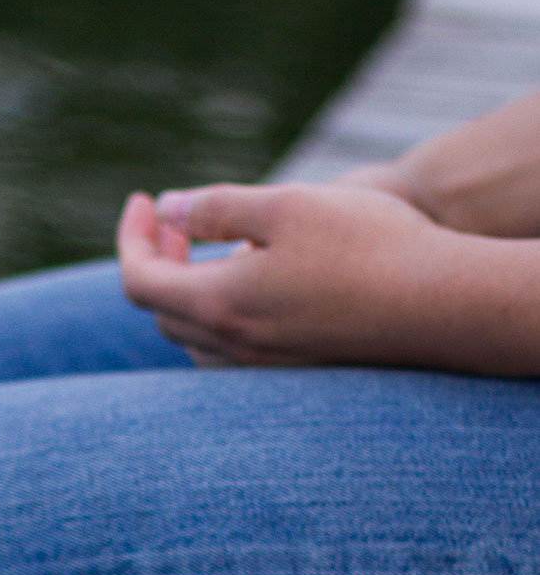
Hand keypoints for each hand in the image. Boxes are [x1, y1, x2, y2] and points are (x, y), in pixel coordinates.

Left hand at [116, 181, 473, 368]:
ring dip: (187, 291)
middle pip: (163, 310)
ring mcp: (264, 368)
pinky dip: (220, 316)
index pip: (138, 281)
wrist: (443, 304)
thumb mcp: (286, 205)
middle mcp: (234, 348)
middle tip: (178, 219)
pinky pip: (231, 353)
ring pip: (195, 337)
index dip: (131, 237)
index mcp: (220, 305)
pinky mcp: (294, 374)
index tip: (143, 200)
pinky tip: (254, 283)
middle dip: (159, 259)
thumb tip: (166, 208)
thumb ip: (215, 208)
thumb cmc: (368, 245)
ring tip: (212, 247)